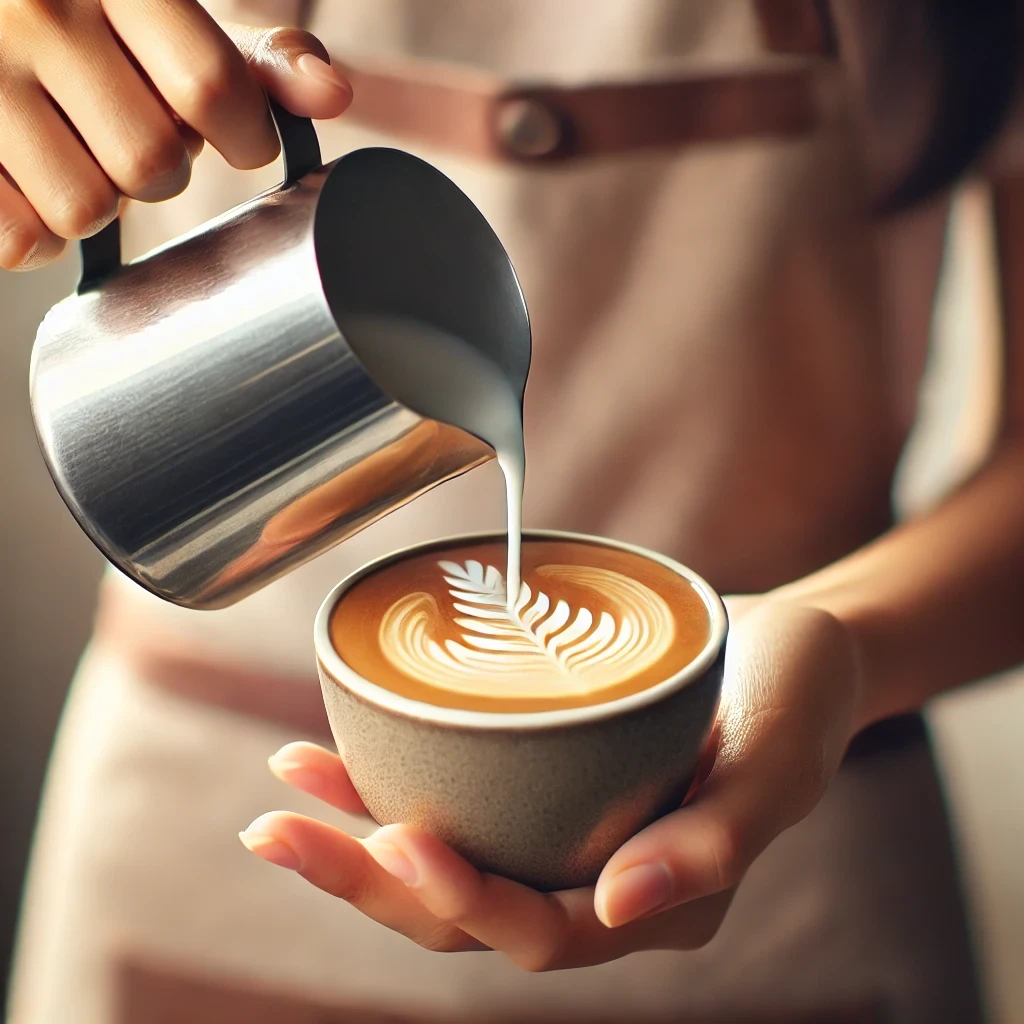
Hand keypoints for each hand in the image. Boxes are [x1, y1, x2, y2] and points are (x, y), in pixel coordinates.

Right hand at [0, 0, 351, 270]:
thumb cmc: (96, 25)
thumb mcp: (178, 22)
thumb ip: (258, 61)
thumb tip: (334, 97)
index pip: (210, 85)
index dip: (244, 136)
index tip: (244, 141)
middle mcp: (38, 8)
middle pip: (151, 162)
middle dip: (164, 172)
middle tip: (137, 138)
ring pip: (86, 207)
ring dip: (102, 203)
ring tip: (81, 154)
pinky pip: (20, 236)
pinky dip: (38, 233)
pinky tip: (33, 185)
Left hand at [240, 598, 863, 970]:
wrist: (792, 645)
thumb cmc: (797, 696)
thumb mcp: (781, 757)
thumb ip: (719, 838)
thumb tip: (620, 904)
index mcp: (655, 903)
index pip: (540, 932)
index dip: (465, 901)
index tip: (398, 840)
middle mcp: (598, 880)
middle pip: (467, 909)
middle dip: (366, 880)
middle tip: (276, 832)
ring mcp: (566, 833)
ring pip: (450, 858)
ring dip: (359, 833)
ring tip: (284, 788)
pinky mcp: (547, 781)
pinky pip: (463, 798)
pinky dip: (396, 779)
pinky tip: (337, 747)